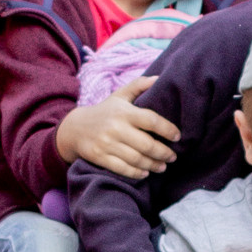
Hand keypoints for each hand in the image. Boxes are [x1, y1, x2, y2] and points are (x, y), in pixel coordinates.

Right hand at [56, 88, 180, 178]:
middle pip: (146, 144)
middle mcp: (116, 127)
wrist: (74, 128)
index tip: (177, 137)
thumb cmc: (104, 111)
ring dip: (153, 165)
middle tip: (173, 156)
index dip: (167, 129)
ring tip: (162, 166)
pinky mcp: (99, 157)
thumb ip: (139, 86)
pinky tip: (145, 173)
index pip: (151, 120)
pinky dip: (136, 173)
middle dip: (163, 153)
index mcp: (124, 112)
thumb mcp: (119, 96)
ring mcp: (106, 143)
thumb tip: (159, 78)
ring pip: (136, 159)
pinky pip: (122, 168)